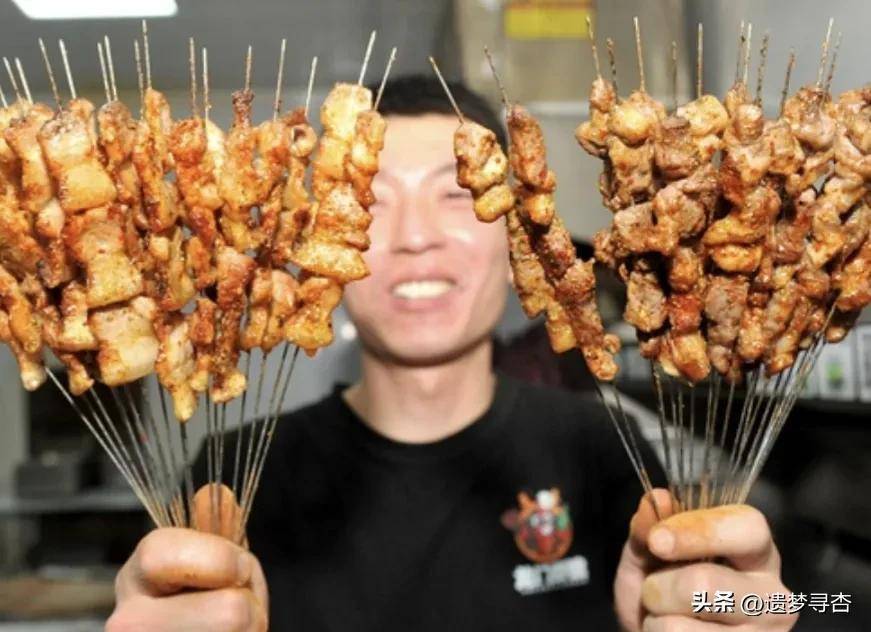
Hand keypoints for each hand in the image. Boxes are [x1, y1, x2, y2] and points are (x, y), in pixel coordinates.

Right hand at [107, 486, 267, 631]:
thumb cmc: (207, 609)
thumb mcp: (214, 563)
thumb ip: (218, 531)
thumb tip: (215, 492)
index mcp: (137, 576)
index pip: (164, 551)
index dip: (219, 557)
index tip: (236, 567)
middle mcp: (127, 622)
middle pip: (228, 613)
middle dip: (249, 610)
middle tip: (235, 615)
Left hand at [614, 489, 796, 631]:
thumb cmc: (661, 592)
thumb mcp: (648, 554)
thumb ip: (649, 527)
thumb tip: (658, 497)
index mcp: (756, 551)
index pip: (747, 527)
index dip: (699, 531)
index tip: (658, 540)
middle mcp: (774, 595)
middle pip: (705, 584)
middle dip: (658, 587)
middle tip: (653, 591)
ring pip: (680, 627)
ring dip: (655, 620)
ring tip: (666, 618)